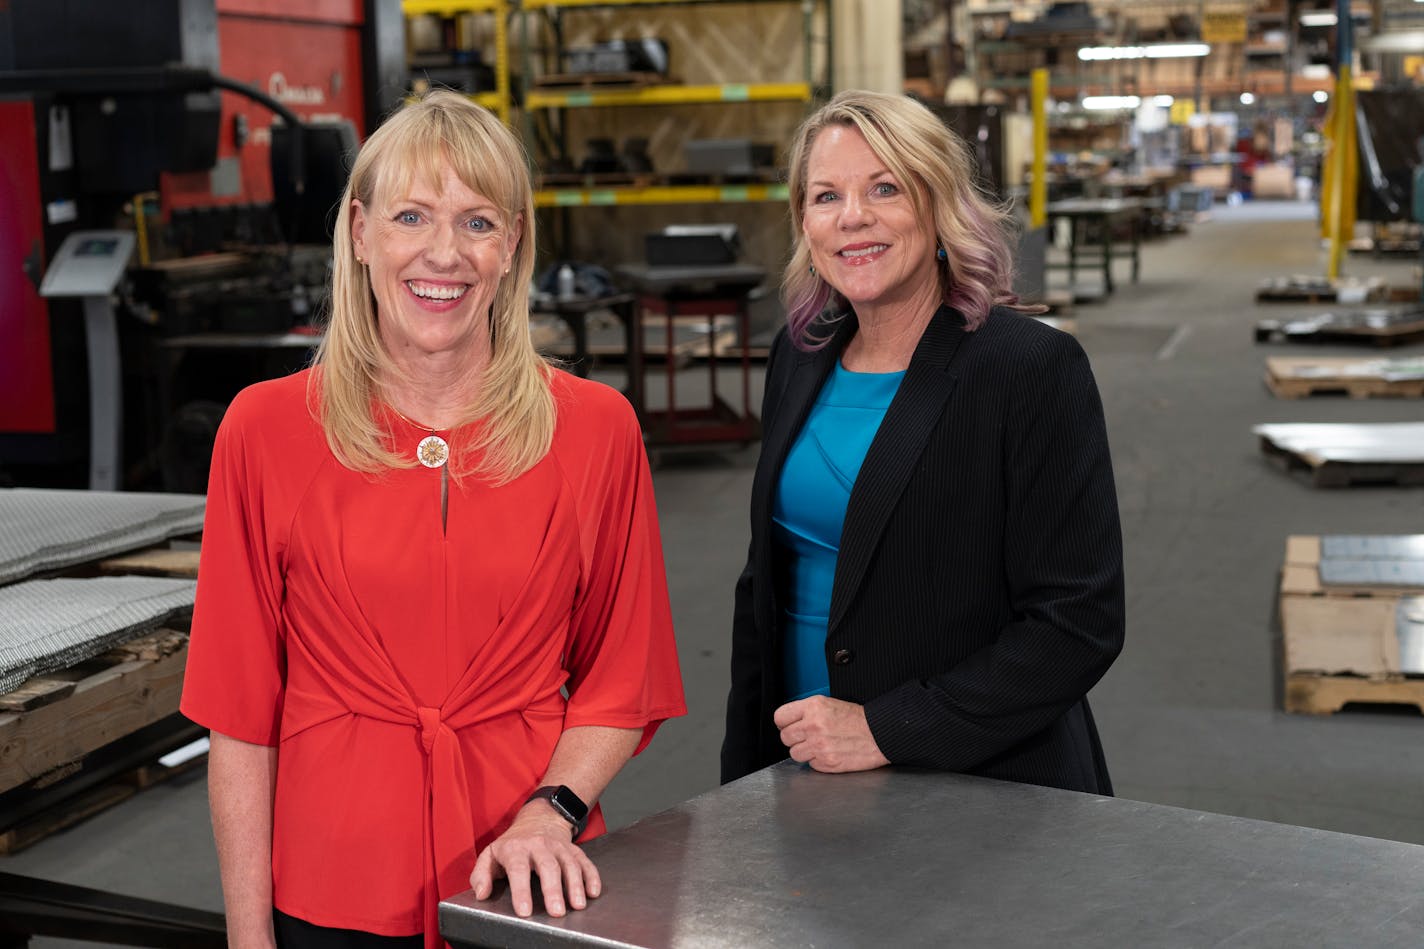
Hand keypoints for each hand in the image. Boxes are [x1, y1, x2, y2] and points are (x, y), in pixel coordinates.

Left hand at [470, 803, 600, 917]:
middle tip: (556, 912)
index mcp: (516, 848)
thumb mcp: (491, 854)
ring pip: (570, 864)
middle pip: (548, 866)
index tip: (524, 911)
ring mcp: (559, 846)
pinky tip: (593, 892)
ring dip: (575, 885)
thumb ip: (481, 874)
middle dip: (553, 890)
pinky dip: (592, 876)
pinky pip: (585, 861)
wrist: (539, 818)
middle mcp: (539, 845)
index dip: (521, 891)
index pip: (518, 869)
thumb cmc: (513, 843)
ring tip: (577, 905)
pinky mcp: (574, 849)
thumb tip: (482, 894)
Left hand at [774, 696, 889, 772]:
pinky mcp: (826, 762)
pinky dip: (817, 761)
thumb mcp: (830, 704)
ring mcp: (818, 745)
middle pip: (785, 737)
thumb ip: (808, 711)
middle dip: (794, 738)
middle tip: (806, 737)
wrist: (880, 734)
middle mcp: (813, 726)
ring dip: (804, 751)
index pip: (780, 717)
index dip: (784, 723)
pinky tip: (829, 752)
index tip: (788, 725)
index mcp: (813, 707)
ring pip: (794, 753)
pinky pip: (810, 764)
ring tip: (818, 746)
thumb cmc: (859, 719)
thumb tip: (791, 721)